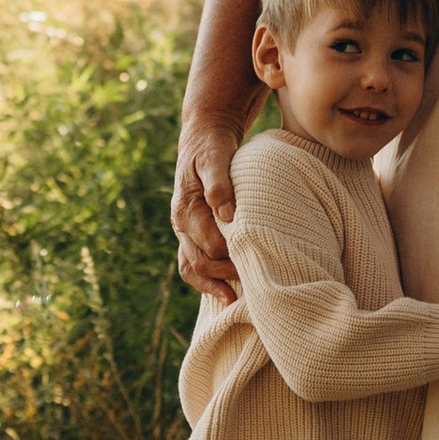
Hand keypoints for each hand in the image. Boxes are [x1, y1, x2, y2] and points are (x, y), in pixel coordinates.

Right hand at [172, 117, 241, 295]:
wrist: (203, 139)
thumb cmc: (213, 147)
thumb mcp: (216, 157)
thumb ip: (219, 184)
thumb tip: (227, 213)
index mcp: (185, 209)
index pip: (210, 245)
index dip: (233, 256)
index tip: (258, 261)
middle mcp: (180, 224)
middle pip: (200, 263)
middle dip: (226, 274)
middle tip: (257, 281)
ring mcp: (185, 232)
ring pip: (193, 269)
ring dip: (214, 285)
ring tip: (238, 300)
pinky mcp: (193, 234)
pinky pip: (194, 265)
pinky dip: (208, 283)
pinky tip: (228, 296)